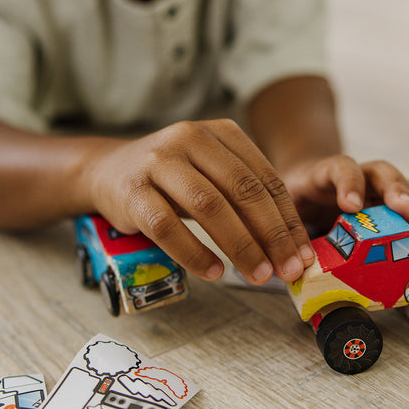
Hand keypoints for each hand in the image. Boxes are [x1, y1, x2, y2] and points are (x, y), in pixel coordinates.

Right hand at [85, 119, 314, 283]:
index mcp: (221, 133)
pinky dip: (195, 253)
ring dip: (240, 246)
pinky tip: (214, 272)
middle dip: (272, 236)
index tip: (302, 255)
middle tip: (288, 271)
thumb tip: (288, 247)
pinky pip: (168, 226)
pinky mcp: (132, 190)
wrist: (106, 171)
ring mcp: (159, 161)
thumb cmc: (172, 179)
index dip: (288, 221)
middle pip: (243, 190)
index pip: (266, 179)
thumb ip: (246, 198)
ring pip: (210, 206)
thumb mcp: (211, 173)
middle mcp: (191, 138)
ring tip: (258, 275)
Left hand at [280, 156, 408, 232]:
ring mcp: (377, 185)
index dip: (348, 184)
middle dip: (395, 190)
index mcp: (326, 175)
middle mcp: (358, 175)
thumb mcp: (285, 210)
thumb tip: (282, 266)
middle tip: (407, 210)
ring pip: (403, 185)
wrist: (307, 181)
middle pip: (380, 172)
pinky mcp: (391, 197)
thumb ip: (286, 231)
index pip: (340, 169)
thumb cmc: (297, 199)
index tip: (351, 206)